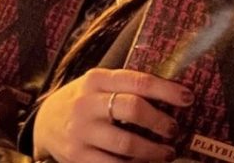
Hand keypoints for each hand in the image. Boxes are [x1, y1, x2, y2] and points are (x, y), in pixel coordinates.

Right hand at [33, 68, 191, 162]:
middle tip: (174, 130)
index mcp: (97, 79)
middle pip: (133, 109)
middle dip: (161, 122)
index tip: (188, 98)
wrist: (45, 122)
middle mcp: (87, 103)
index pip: (138, 81)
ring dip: (154, 151)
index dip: (167, 90)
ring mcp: (81, 132)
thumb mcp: (100, 84)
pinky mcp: (78, 157)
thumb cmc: (86, 101)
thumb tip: (174, 94)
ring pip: (127, 144)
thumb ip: (128, 86)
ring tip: (167, 153)